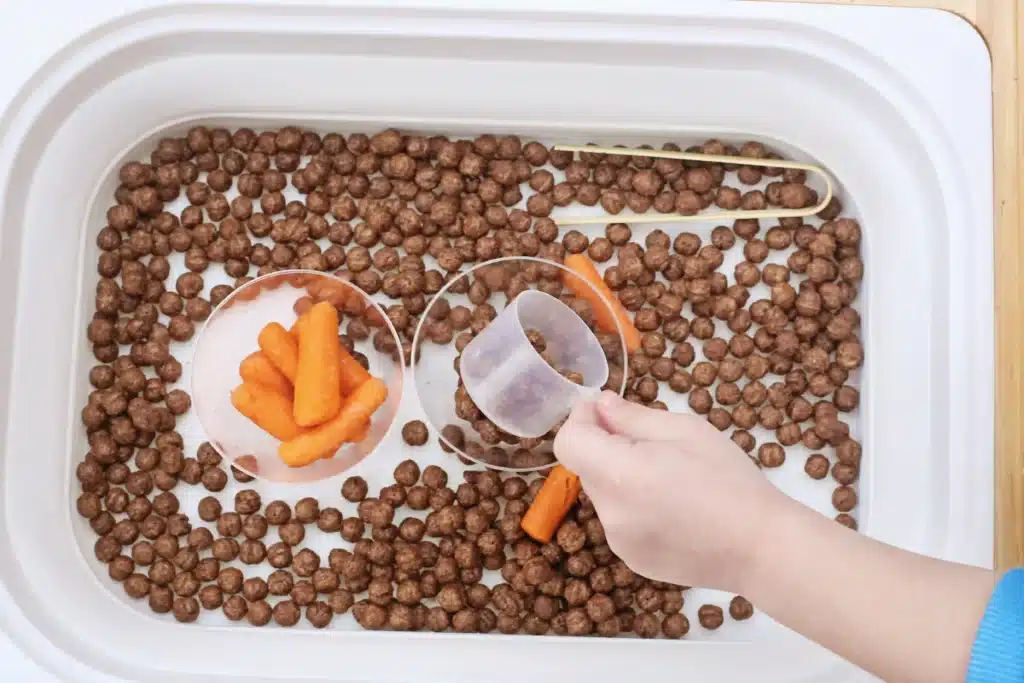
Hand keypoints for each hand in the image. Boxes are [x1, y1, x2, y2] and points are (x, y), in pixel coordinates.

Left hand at [553, 391, 789, 592]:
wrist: (762, 548)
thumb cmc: (731, 480)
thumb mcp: (685, 430)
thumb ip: (632, 417)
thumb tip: (599, 406)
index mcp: (621, 475)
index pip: (568, 443)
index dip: (580, 420)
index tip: (603, 412)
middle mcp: (611, 513)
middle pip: (586, 468)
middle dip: (605, 448)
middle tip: (649, 443)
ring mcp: (619, 542)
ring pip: (604, 495)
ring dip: (620, 478)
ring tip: (668, 478)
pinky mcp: (632, 560)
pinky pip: (619, 522)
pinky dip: (633, 507)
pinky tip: (672, 508)